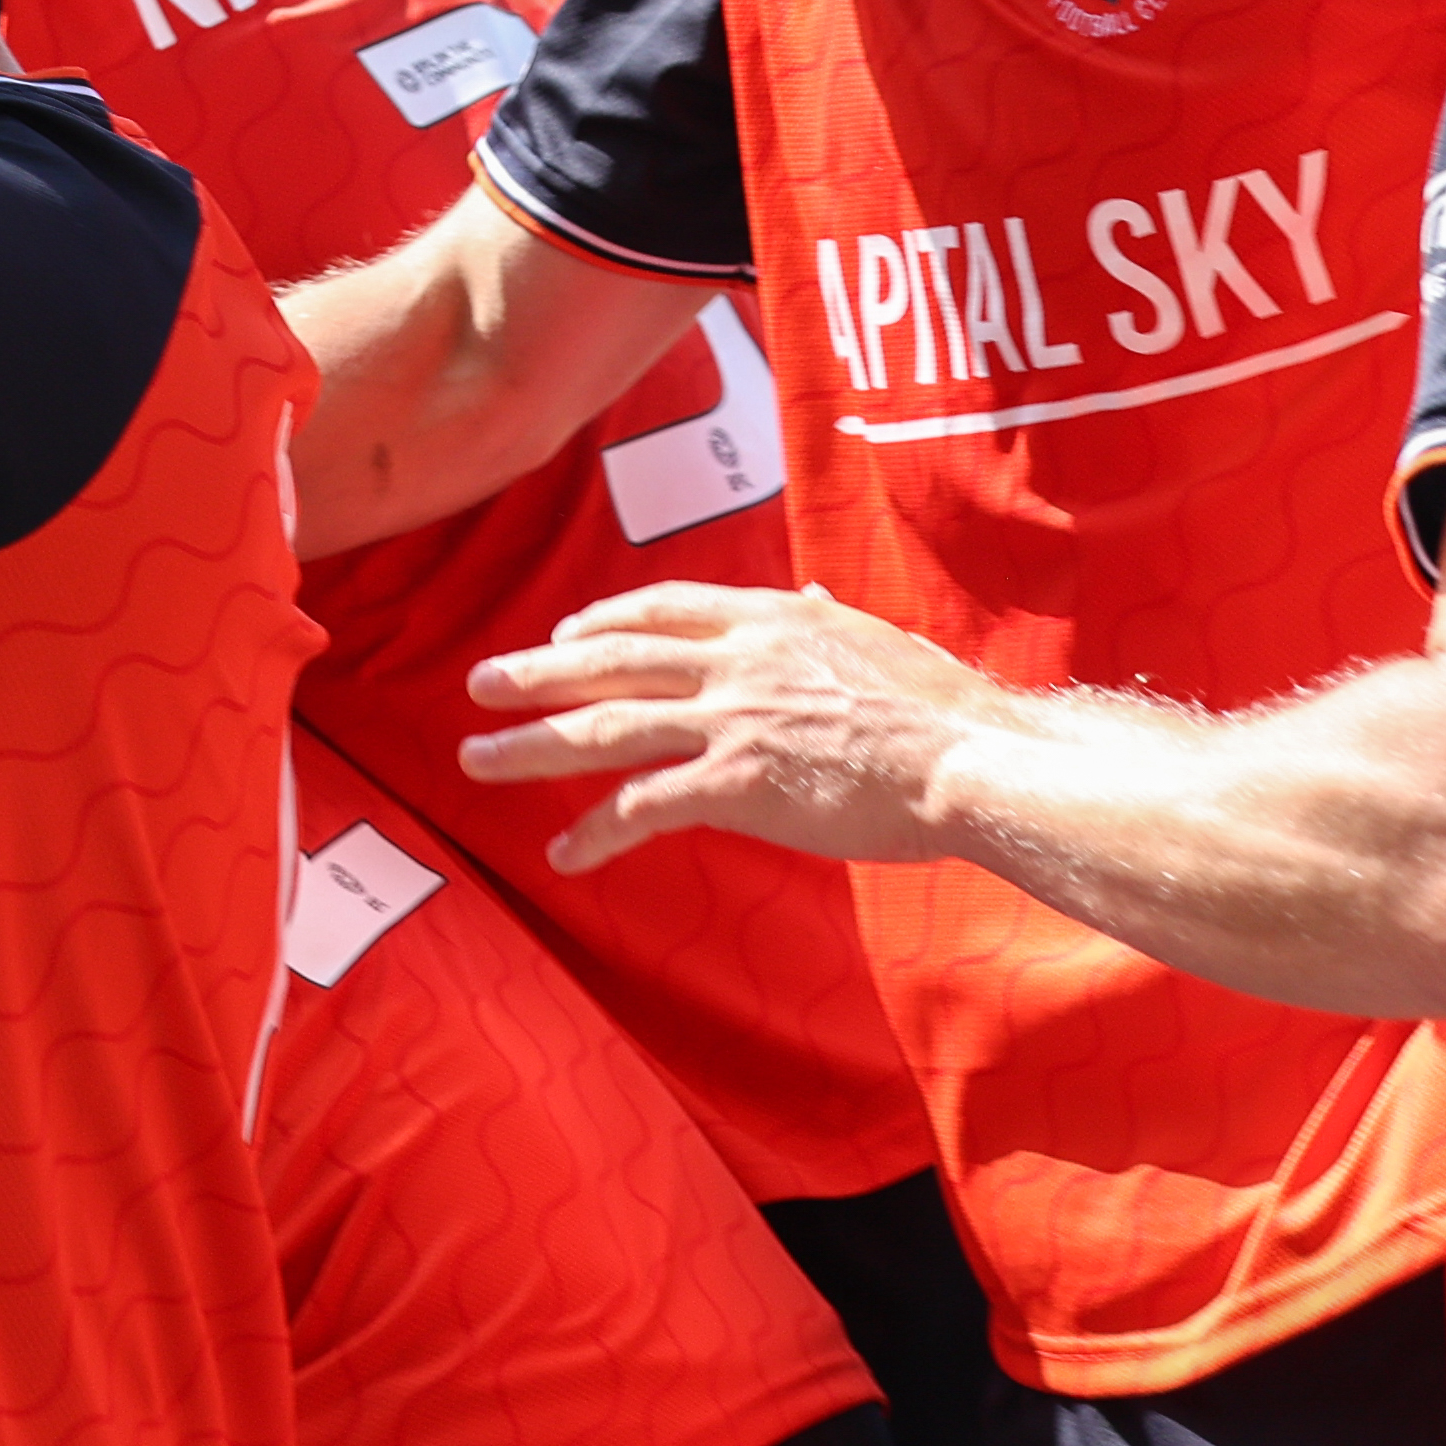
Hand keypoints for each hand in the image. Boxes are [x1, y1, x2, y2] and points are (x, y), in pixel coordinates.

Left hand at [460, 582, 1002, 871]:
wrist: (970, 759)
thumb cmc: (941, 708)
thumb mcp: (874, 639)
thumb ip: (823, 618)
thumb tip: (808, 594)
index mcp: (767, 620)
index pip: (659, 608)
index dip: (600, 622)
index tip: (561, 636)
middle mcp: (735, 661)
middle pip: (609, 661)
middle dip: (534, 673)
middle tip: (477, 684)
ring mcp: (729, 721)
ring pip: (603, 728)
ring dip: (530, 744)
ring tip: (475, 757)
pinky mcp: (736, 785)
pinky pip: (642, 807)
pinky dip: (595, 831)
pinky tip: (563, 851)